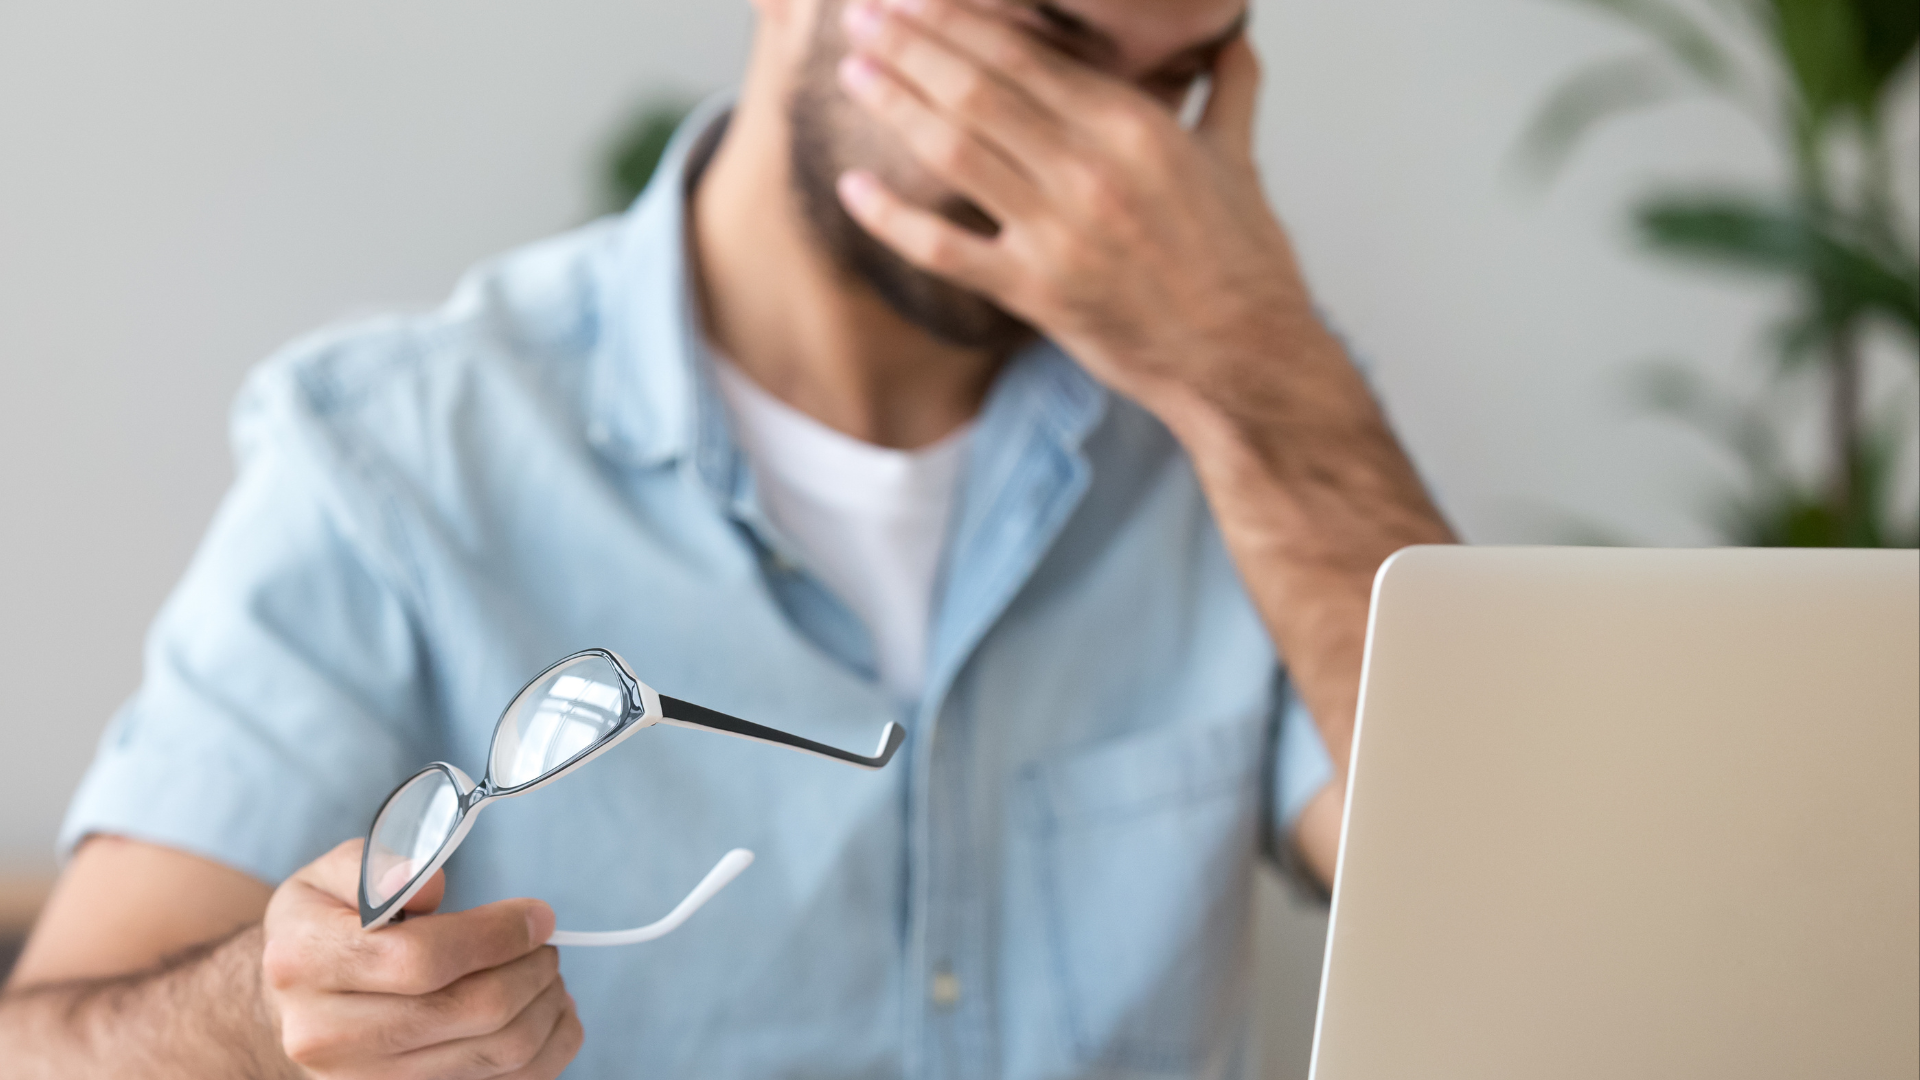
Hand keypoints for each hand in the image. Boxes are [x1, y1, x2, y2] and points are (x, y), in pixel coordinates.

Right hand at [260, 840, 582, 1079]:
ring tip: (547, 975)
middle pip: (468, 1011)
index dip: (497, 935)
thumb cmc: (326, 928)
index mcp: (306, 962)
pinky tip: (549, 1015)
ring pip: (494, 1055)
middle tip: (547, 946)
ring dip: (544, 1010)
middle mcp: (327, 1034)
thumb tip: (428, 886)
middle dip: (531, 971)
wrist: (295, 1005)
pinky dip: (545, 1051)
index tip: (538, 916)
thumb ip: (377, 866)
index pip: (422, 958)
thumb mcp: (330, 876)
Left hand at [833, 0, 1338, 431]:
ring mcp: (1058, 233)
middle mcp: (1090, 170)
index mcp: (1135, 126)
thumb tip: (1233, 42)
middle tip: (862, 16)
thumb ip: (1228, 92)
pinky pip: (944, 249)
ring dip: (895, 106)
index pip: (1025, 54)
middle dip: (910, 46)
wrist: (1247, 359)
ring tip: (853, 74)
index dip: (960, 20)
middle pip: (977, 89)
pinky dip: (892, 219)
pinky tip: (853, 189)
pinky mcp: (1036, 293)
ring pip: (954, 152)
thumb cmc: (1246, 265)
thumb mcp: (1241, 161)